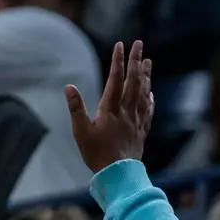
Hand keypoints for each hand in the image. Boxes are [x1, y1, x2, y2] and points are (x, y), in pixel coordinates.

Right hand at [66, 40, 154, 173]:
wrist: (119, 175)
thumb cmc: (96, 154)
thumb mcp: (81, 132)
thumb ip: (76, 108)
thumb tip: (69, 86)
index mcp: (110, 110)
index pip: (115, 79)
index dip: (118, 61)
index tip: (120, 45)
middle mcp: (126, 112)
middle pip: (134, 82)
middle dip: (136, 61)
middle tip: (139, 44)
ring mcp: (136, 121)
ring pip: (143, 93)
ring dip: (146, 76)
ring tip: (148, 61)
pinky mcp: (141, 131)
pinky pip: (148, 110)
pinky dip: (149, 98)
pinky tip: (150, 92)